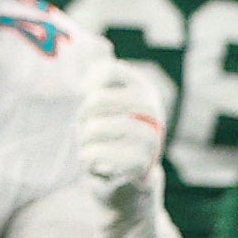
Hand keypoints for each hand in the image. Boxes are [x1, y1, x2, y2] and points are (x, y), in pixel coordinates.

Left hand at [77, 60, 170, 216]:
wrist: (124, 192)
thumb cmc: (108, 144)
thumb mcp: (102, 109)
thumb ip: (100, 78)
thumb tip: (98, 45)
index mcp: (144, 93)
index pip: (112, 71)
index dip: (91, 82)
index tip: (83, 94)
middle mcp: (154, 114)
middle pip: (106, 100)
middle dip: (87, 113)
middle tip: (83, 125)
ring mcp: (152, 142)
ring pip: (108, 129)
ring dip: (88, 139)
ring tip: (87, 146)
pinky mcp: (144, 169)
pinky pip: (107, 157)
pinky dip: (93, 159)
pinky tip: (92, 162)